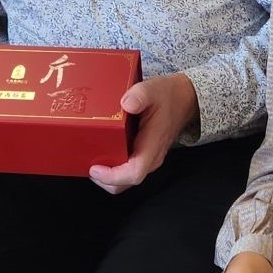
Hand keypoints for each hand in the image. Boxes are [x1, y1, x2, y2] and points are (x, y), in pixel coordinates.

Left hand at [88, 72, 198, 193]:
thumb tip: (127, 103)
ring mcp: (148, 158)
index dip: (112, 176)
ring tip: (91, 161)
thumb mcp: (153, 89)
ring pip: (126, 179)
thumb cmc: (168, 96)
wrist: (184, 98)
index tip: (95, 169)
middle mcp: (151, 157)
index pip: (134, 173)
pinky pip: (128, 170)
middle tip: (88, 165)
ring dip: (108, 176)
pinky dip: (113, 169)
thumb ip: (140, 95)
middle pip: (126, 182)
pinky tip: (103, 155)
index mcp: (153, 145)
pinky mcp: (145, 155)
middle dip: (105, 180)